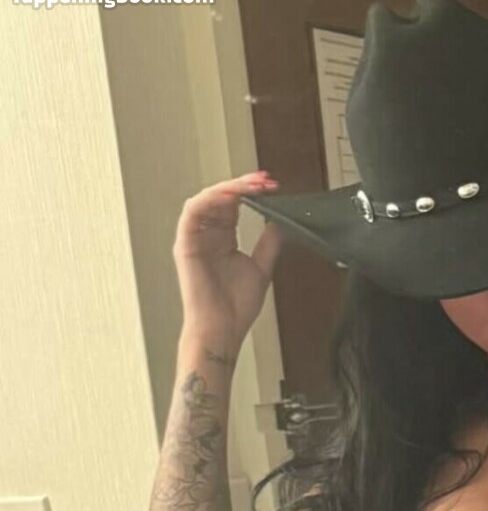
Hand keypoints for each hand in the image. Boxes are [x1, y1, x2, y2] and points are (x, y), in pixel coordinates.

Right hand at [173, 173, 285, 355]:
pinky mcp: (185, 243)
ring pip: (208, 199)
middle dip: (245, 185)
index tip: (273, 187)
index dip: (253, 193)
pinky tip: (231, 195)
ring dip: (230, 188)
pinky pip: (193, 211)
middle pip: (223, 198)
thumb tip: (279, 222)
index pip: (236, 205)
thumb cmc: (236, 308)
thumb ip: (268, 244)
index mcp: (224, 239)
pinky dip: (211, 198)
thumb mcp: (261, 269)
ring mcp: (195, 238)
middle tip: (266, 180)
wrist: (222, 330)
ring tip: (252, 185)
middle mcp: (208, 235)